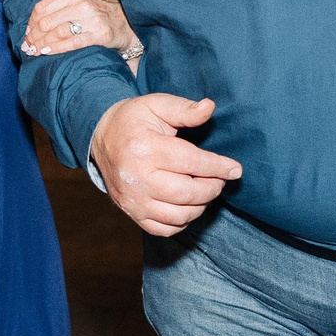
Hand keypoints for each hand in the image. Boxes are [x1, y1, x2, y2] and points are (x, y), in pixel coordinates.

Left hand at [20, 0, 135, 61]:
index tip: (27, 32)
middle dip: (33, 36)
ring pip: (57, 33)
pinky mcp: (100, 35)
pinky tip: (47, 53)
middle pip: (47, 22)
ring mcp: (92, 20)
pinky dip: (56, 49)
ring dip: (41, 45)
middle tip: (27, 46)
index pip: (43, 7)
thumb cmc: (101, 5)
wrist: (129, 23)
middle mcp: (83, 4)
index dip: (31, 22)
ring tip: (33, 51)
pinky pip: (72, 44)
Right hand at [90, 93, 242, 236]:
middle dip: (212, 187)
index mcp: (145, 148)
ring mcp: (133, 200)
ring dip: (201, 205)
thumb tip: (209, 107)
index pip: (191, 162)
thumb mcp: (157, 105)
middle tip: (219, 178)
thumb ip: (184, 109)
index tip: (235, 169)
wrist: (101, 139)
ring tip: (205, 189)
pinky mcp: (132, 213)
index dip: (218, 167)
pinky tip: (188, 205)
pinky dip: (183, 221)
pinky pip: (164, 229)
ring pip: (179, 215)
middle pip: (187, 193)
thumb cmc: (133, 120)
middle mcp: (137, 178)